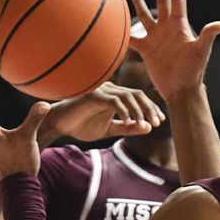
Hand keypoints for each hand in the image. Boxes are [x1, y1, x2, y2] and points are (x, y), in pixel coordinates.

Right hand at [41, 81, 165, 143]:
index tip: (160, 121)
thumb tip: (148, 128)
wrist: (59, 125)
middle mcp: (110, 89)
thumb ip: (128, 128)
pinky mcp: (93, 95)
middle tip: (157, 123)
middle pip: (137, 94)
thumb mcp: (109, 129)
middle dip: (149, 109)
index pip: (138, 98)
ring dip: (139, 110)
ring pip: (128, 96)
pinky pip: (114, 101)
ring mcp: (102, 91)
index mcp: (115, 96)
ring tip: (145, 123)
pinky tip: (129, 121)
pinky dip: (124, 111)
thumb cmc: (81, 125)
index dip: (151, 108)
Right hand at [129, 0, 219, 100]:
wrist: (180, 90)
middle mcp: (167, 29)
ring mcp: (155, 38)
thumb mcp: (201, 51)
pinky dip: (123, 33)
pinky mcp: (146, 50)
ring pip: (144, 15)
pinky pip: (132, 38)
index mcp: (179, 26)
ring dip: (139, 2)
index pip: (178, 0)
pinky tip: (116, 24)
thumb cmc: (193, 71)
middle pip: (162, 2)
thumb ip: (209, 35)